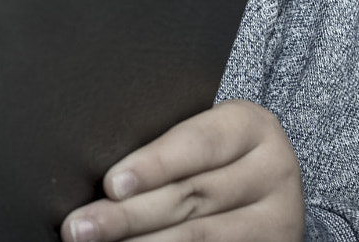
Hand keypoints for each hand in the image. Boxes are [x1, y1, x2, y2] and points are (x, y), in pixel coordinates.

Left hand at [59, 100, 303, 241]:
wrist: (266, 192)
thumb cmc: (213, 156)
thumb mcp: (204, 137)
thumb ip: (167, 146)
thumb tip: (103, 177)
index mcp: (252, 127)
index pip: (197, 144)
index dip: (152, 165)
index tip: (110, 185)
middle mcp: (274, 171)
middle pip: (191, 196)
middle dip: (128, 215)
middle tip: (79, 228)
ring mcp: (279, 220)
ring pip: (199, 238)